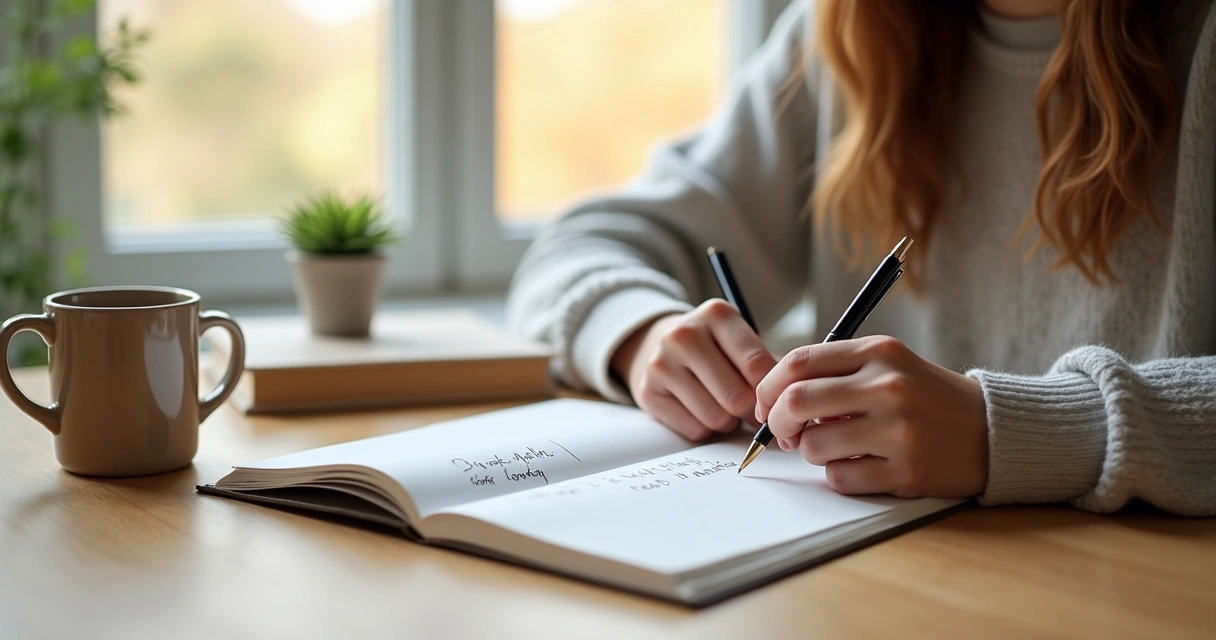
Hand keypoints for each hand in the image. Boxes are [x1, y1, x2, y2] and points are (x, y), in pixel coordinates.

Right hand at [611, 299, 776, 440]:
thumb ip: (767, 366)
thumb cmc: (714, 349)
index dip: (771, 392)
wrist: (658, 345)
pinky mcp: (647, 392)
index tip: (773, 400)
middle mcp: (684, 334)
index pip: (756, 365)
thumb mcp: (739, 341)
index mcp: (716, 314)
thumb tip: (787, 401)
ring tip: (724, 407)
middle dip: (749, 411)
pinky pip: (694, 429)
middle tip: (749, 409)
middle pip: (737, 396)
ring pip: (715, 417)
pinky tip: (702, 411)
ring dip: (728, 422)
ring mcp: (661, 363)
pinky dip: (706, 429)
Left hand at [755, 335, 987, 498]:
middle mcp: (888, 387)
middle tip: (783, 434)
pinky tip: (862, 465)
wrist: (992, 430)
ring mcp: (898, 431)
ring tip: (835, 448)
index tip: (766, 405)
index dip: (768, 387)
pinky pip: (840, 478)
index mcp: (879, 352)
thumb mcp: (888, 364)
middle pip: (797, 402)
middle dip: (776, 423)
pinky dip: (839, 476)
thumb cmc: (927, 397)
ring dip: (812, 452)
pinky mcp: (907, 471)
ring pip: (814, 446)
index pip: (798, 362)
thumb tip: (773, 397)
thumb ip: (835, 372)